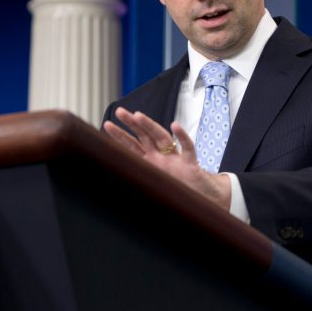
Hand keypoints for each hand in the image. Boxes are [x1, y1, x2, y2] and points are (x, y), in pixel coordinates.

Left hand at [103, 107, 230, 210]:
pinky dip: (182, 137)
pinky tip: (175, 126)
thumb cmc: (179, 191)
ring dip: (150, 126)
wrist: (204, 199)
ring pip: (162, 138)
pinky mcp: (191, 165)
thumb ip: (140, 180)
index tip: (107, 124)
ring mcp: (176, 159)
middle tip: (119, 111)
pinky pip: (187, 148)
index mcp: (152, 162)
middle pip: (145, 136)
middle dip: (132, 124)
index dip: (120, 136)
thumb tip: (117, 179)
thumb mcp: (156, 186)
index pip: (133, 146)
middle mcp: (162, 157)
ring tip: (138, 115)